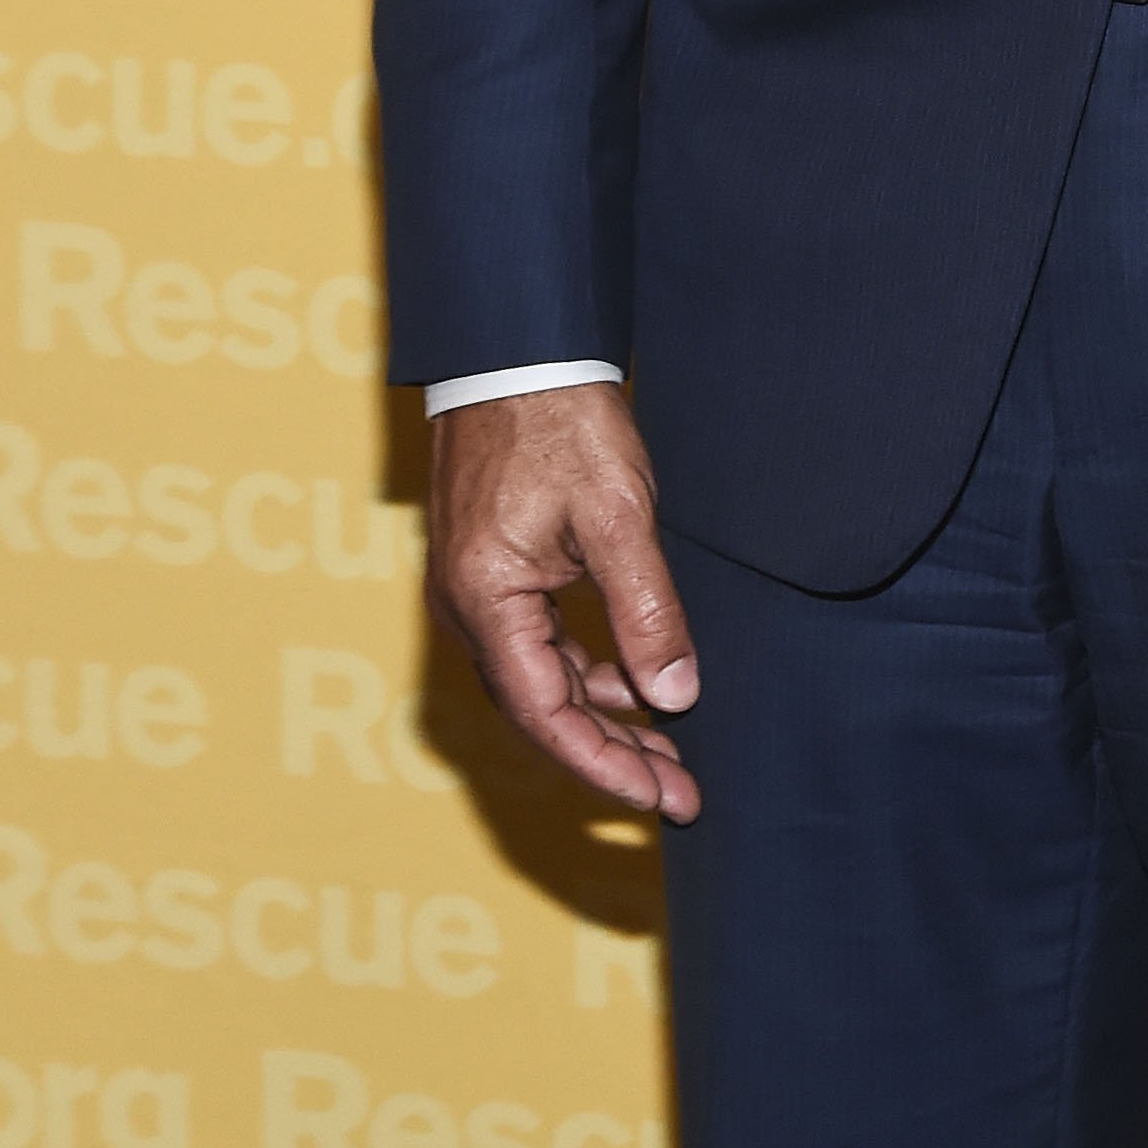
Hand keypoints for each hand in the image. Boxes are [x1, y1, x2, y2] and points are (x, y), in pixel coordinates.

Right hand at [426, 386, 701, 824]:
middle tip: (677, 792)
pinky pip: (538, 645)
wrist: (518, 348)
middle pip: (540, 709)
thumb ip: (645, 610)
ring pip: (541, 681)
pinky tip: (633, 680)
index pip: (545, 714)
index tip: (658, 798)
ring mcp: (477, 589)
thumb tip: (675, 696)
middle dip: (611, 754)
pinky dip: (586, 671)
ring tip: (667, 747)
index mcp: (487, 600)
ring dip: (602, 716)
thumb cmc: (562, 420)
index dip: (604, 765)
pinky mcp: (494, 569)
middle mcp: (469, 607)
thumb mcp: (617, 517)